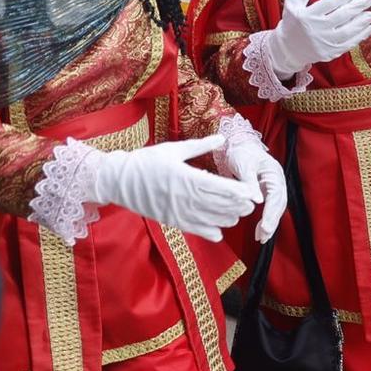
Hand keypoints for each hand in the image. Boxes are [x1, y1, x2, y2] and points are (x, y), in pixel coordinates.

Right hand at [89, 134, 260, 241]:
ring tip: (236, 214)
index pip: (222, 188)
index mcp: (188, 177)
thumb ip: (200, 145)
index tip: (252, 192)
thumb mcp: (174, 149)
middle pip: (221, 206)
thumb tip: (222, 138)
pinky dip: (212, 232)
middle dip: (239, 206)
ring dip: (228, 219)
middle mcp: (186, 197)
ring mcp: (179, 212)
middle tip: (249, 203)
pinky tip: (220, 230)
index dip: (240, 192)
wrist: (118, 180)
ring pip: (212, 221)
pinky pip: (197, 231)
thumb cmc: (147, 161)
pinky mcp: (172, 221)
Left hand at [222, 126, 287, 242]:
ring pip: (276, 208)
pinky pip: (269, 208)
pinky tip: (259, 230)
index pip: (276, 196)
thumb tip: (257, 201)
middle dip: (272, 222)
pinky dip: (265, 220)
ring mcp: (274, 187)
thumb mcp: (243, 165)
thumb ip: (250, 183)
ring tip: (261, 238)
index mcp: (275, 173)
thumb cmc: (241, 153)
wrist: (239, 145)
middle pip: (279, 205)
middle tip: (263, 236)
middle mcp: (278, 181)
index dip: (271, 213)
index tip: (264, 227)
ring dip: (270, 224)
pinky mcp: (267, 192)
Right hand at [265, 0, 370, 75]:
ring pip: (348, 31)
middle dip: (359, 5)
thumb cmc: (291, 22)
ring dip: (363, 21)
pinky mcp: (330, 53)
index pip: (332, 2)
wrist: (286, 49)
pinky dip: (362, 36)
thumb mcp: (294, 3)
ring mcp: (324, 43)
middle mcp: (317, 29)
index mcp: (308, 15)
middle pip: (343, 15)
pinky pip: (349, 44)